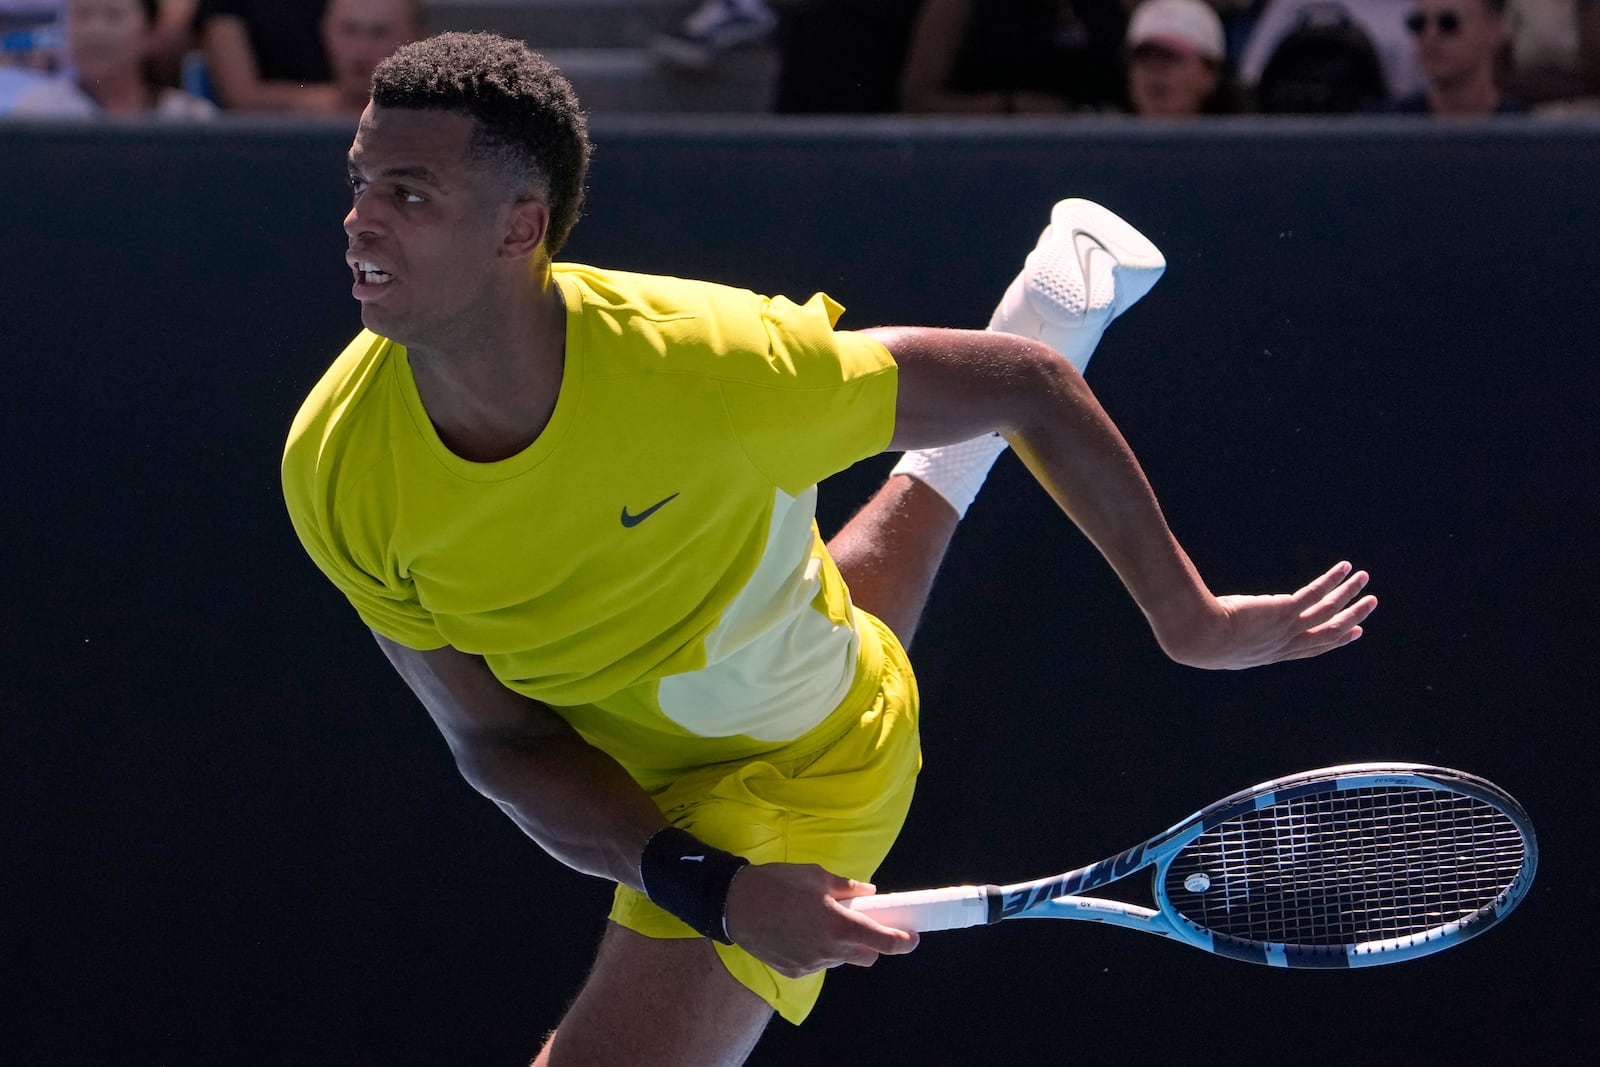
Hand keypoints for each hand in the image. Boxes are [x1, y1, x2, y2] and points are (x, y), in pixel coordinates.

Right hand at [722, 862, 917, 978]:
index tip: (913, 938)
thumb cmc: (778, 883)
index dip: (903, 943)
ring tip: (818, 923)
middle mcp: (829, 951)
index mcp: (839, 925)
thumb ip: (848, 888)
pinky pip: (818, 963)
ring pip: (840, 960)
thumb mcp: (816, 875)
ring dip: (841, 946)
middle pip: (866, 957)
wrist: (734, 904)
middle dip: (869, 943)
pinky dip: (818, 951)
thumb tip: (869, 892)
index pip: (884, 942)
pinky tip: (799, 933)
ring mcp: (811, 965)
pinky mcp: (794, 972)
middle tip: (858, 923)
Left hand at [1156, 561, 1375, 669]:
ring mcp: (1286, 629)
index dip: (1333, 641)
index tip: (1352, 633)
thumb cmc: (1193, 639)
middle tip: (1370, 605)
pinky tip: (1345, 567)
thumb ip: (1224, 631)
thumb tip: (1210, 615)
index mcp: (1269, 654)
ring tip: (1365, 579)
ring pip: (1328, 613)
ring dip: (1349, 595)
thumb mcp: (1214, 641)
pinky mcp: (1283, 611)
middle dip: (1351, 619)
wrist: (1195, 639)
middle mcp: (1283, 645)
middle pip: (1328, 634)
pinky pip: (1315, 593)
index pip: (1309, 649)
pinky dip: (1332, 580)